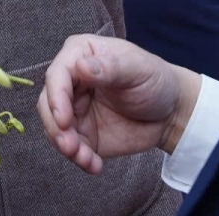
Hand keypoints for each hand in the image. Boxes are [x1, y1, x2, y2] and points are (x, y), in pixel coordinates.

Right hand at [37, 35, 199, 175]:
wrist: (170, 112)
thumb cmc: (155, 80)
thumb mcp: (138, 69)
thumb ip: (111, 67)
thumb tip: (81, 66)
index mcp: (81, 54)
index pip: (58, 74)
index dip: (56, 96)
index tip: (64, 119)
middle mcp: (72, 81)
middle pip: (48, 103)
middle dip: (56, 127)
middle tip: (71, 146)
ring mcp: (74, 109)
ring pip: (54, 128)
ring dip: (66, 146)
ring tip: (86, 159)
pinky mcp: (82, 133)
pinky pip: (71, 148)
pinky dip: (79, 159)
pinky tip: (94, 165)